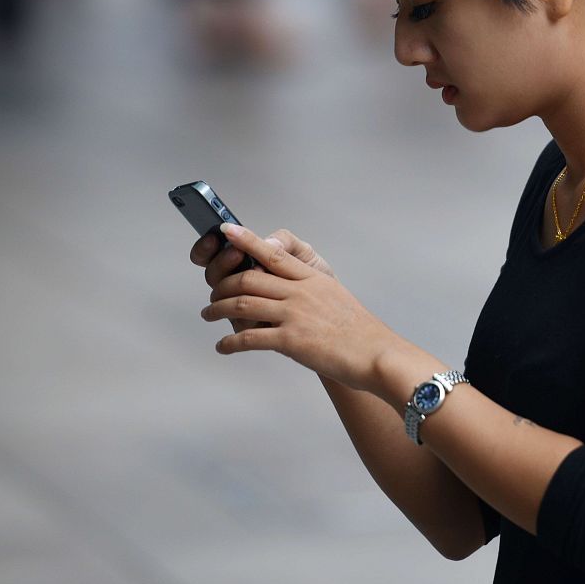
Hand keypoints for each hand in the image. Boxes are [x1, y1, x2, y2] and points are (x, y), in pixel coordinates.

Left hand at [199, 223, 397, 391]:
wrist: (375, 353)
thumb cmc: (359, 329)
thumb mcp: (335, 294)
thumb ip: (310, 287)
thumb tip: (289, 288)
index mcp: (311, 278)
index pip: (273, 253)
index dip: (247, 240)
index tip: (227, 230)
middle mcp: (300, 291)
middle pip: (248, 278)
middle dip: (222, 285)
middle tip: (213, 294)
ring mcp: (294, 314)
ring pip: (242, 304)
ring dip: (218, 310)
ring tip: (209, 315)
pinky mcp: (291, 340)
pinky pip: (250, 337)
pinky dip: (230, 342)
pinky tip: (223, 346)